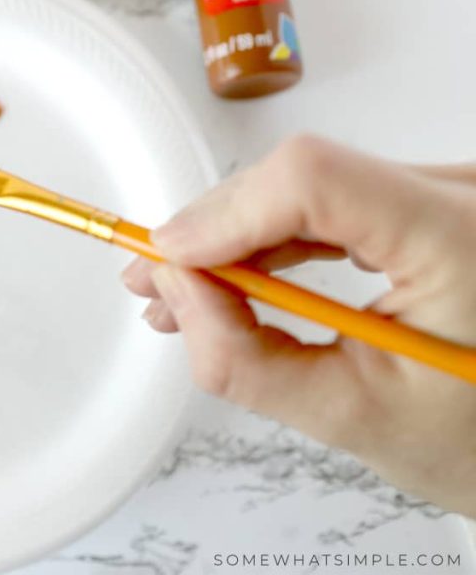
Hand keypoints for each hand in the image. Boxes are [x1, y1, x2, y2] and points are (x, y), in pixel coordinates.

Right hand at [122, 136, 475, 516]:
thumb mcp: (353, 419)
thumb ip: (245, 360)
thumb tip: (176, 291)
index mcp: (463, 240)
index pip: (315, 181)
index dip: (226, 213)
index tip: (169, 259)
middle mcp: (463, 194)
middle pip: (302, 177)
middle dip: (214, 231)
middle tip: (153, 283)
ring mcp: (451, 191)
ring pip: (308, 185)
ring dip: (235, 235)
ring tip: (181, 288)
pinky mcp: (433, 202)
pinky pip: (333, 201)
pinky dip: (275, 236)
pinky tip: (234, 270)